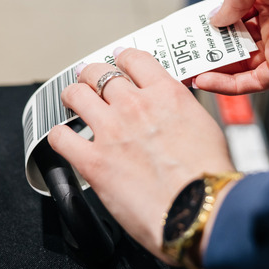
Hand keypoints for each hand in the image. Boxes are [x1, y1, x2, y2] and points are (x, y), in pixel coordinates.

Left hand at [48, 48, 234, 262]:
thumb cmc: (209, 178)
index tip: (119, 63)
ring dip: (72, 96)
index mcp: (167, 95)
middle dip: (92, 75)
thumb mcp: (206, 128)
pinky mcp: (93, 160)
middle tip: (90, 82)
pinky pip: (60, 137)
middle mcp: (135, 106)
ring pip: (76, 95)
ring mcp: (111, 131)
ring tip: (73, 103)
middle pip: (99, 72)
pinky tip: (65, 140)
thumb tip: (173, 118)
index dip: (122, 59)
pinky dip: (59, 136)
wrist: (201, 209)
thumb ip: (181, 115)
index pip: (135, 59)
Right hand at [196, 0, 268, 93]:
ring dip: (216, 71)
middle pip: (240, 44)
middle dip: (212, 51)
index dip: (215, 26)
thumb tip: (215, 21)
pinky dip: (230, 86)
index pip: (238, 15)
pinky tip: (206, 81)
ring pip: (245, 67)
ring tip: (188, 71)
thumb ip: (228, 1)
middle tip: (185, 57)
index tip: (191, 34)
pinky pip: (255, 81)